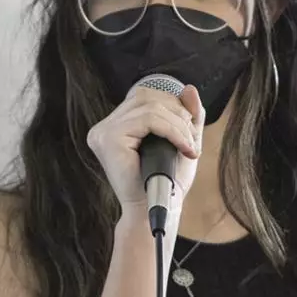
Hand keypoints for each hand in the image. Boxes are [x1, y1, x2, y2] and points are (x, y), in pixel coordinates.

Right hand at [85, 84, 203, 211]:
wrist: (158, 209)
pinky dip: (173, 131)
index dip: (173, 106)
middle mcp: (105, 126)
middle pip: (147, 97)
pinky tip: (184, 147)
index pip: (145, 97)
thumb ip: (187, 115)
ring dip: (179, 125)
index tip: (191, 130)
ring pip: (150, 108)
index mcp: (116, 125)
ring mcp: (104, 132)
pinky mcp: (109, 139)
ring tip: (190, 146)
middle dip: (178, 114)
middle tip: (193, 140)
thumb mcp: (182, 141)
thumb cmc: (167, 180)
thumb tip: (188, 88)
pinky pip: (148, 120)